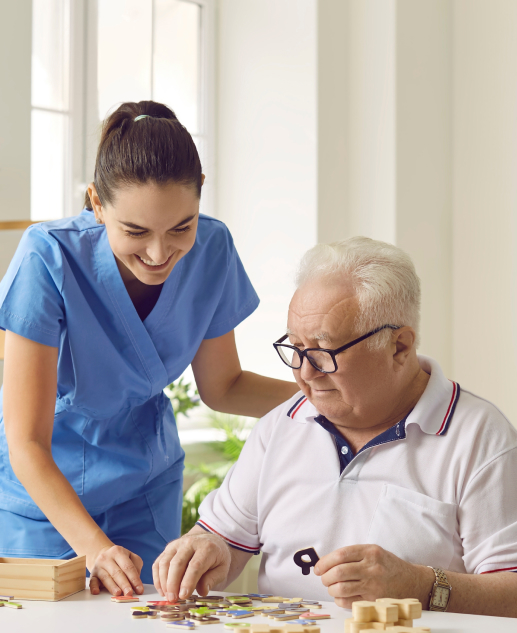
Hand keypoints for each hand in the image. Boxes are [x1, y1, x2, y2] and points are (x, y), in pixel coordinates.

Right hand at [89, 544, 143, 595]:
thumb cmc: (121, 559)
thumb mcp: (131, 557)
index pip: (128, 567)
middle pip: (117, 572)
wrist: (104, 555)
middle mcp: (107, 557)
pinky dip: (94, 587)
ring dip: (112, 587)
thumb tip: (136, 582)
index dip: (134, 579)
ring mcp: (98, 566)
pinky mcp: (92, 574)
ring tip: (118, 594)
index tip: (140, 590)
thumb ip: (136, 567)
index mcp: (118, 552)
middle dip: (124, 584)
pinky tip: (97, 592)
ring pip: (105, 577)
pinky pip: (92, 581)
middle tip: (129, 593)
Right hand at [153, 532, 230, 600]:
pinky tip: (162, 590)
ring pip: (165, 562)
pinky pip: (159, 562)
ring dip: (163, 581)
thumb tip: (202, 591)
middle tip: (173, 599)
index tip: (183, 596)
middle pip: (177, 563)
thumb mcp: (222, 569)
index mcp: (206, 547)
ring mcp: (177, 544)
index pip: (195, 566)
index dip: (188, 582)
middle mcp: (190, 542)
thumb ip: (212, 579)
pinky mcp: (168, 548)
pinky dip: (157, 577)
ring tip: (168, 596)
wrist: (209, 540)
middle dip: (173, 584)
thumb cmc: (216, 558)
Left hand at [314, 544, 432, 608]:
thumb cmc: (388, 565)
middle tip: (323, 578)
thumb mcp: (373, 551)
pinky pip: (348, 601)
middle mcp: (371, 567)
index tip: (318, 567)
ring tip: (332, 586)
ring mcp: (373, 585)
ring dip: (331, 589)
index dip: (324, 562)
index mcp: (370, 551)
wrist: (412, 581)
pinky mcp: (374, 600)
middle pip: (338, 572)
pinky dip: (339, 599)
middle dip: (325, 576)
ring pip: (341, 588)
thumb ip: (353, 554)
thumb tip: (326, 562)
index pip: (340, 555)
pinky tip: (341, 595)